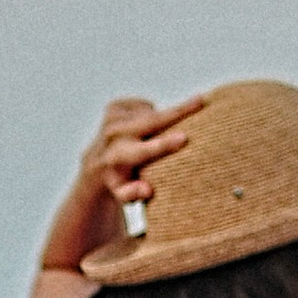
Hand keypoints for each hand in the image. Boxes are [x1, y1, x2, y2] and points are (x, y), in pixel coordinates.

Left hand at [80, 95, 200, 221]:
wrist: (96, 164)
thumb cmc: (121, 182)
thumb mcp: (124, 196)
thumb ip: (132, 194)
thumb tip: (147, 190)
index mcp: (118, 157)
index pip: (145, 151)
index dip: (165, 144)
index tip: (183, 138)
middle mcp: (113, 135)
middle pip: (153, 121)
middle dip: (179, 111)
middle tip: (200, 101)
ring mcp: (113, 117)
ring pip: (152, 113)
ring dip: (162, 121)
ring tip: (156, 136)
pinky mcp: (115, 106)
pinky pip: (146, 106)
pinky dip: (149, 116)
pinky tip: (142, 129)